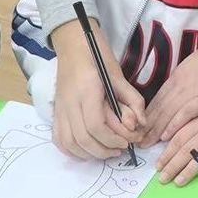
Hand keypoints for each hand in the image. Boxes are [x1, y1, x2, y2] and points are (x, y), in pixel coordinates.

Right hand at [51, 18, 145, 158]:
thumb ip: (132, 100)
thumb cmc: (98, 56)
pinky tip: (88, 150)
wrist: (74, 44)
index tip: (127, 143)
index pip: (96, 126)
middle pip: (83, 139)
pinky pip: (60, 139)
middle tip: (120, 149)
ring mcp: (60, 109)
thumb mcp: (119, 75)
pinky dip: (73, 150)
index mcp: (87, 92)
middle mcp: (70, 103)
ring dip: (89, 153)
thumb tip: (142, 123)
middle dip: (104, 150)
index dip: (112, 139)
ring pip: (69, 143)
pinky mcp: (56, 112)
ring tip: (107, 151)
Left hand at [142, 16, 197, 145]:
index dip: (147, 113)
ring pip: (168, 112)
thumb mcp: (197, 63)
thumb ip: (187, 78)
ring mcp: (192, 90)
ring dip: (156, 129)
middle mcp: (181, 82)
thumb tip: (181, 90)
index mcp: (178, 74)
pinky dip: (174, 125)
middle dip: (147, 126)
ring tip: (146, 143)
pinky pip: (185, 113)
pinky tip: (166, 136)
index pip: (158, 97)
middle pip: (160, 107)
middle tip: (136, 141)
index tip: (138, 127)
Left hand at [156, 115, 197, 185]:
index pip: (179, 139)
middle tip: (163, 178)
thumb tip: (162, 158)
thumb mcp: (196, 128)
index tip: (158, 167)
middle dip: (174, 166)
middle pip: (189, 150)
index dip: (167, 154)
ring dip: (189, 171)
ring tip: (178, 181)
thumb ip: (181, 136)